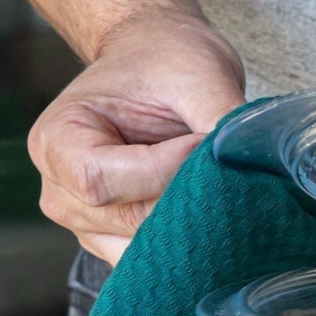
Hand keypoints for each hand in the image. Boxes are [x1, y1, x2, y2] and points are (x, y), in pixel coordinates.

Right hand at [28, 12, 245, 261]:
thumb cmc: (166, 59)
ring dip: (190, 224)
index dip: (165, 170)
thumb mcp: (199, 74)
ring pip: (144, 248)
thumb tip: (258, 162)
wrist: (155, 59)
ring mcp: (85, 223)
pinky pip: (152, 257)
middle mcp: (60, 190)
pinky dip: (187, 239)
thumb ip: (222, 120)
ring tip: (216, 186)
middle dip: (187, 201)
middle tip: (230, 174)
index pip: (104, 180)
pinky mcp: (114, 239)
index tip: (205, 143)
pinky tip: (209, 210)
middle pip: (128, 220)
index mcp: (57, 141)